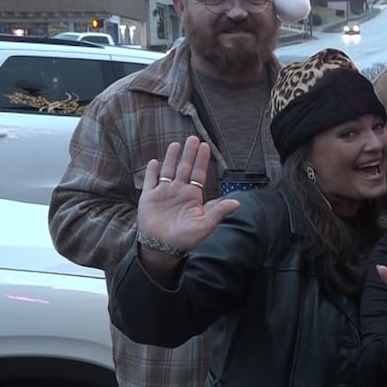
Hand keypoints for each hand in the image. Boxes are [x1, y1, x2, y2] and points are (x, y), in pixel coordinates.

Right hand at [138, 136, 239, 252]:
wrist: (163, 247)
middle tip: (193, 138)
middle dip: (189, 153)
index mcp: (193, 195)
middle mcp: (178, 190)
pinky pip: (149, 181)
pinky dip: (151, 172)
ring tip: (176, 144)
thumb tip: (238, 202)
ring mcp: (163, 193)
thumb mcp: (205, 225)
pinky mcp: (148, 198)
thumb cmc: (186, 238)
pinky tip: (154, 161)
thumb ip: (219, 211)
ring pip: (168, 170)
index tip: (205, 146)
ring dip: (171, 158)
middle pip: (184, 167)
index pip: (198, 173)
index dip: (201, 160)